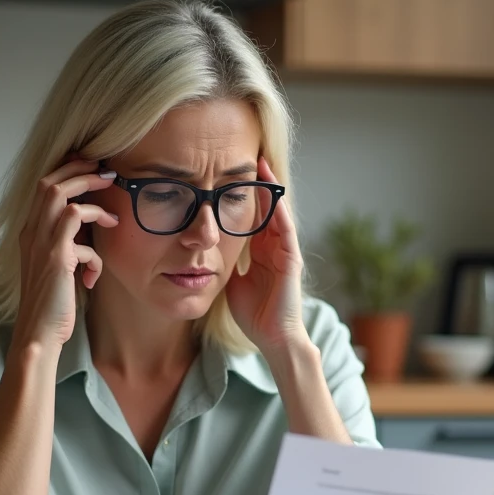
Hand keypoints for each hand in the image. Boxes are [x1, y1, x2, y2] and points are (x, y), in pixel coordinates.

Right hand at [11, 154, 118, 355]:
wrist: (38, 333)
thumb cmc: (52, 305)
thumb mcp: (59, 269)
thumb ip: (69, 247)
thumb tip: (91, 236)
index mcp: (30, 234)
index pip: (42, 188)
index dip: (66, 172)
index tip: (90, 167)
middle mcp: (31, 234)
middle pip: (49, 183)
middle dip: (79, 170)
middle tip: (106, 171)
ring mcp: (41, 243)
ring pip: (60, 196)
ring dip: (90, 194)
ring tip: (113, 215)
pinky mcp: (56, 257)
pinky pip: (75, 225)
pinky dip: (94, 245)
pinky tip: (96, 272)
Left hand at [226, 157, 307, 353]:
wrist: (272, 338)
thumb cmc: (253, 314)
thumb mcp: (231, 281)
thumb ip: (223, 263)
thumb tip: (201, 251)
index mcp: (260, 251)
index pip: (253, 215)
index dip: (243, 194)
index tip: (231, 172)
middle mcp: (274, 247)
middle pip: (266, 207)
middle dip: (258, 183)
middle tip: (247, 156)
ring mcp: (285, 251)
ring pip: (278, 212)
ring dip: (271, 189)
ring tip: (261, 164)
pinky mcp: (292, 259)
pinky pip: (286, 229)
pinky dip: (279, 211)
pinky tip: (273, 193)